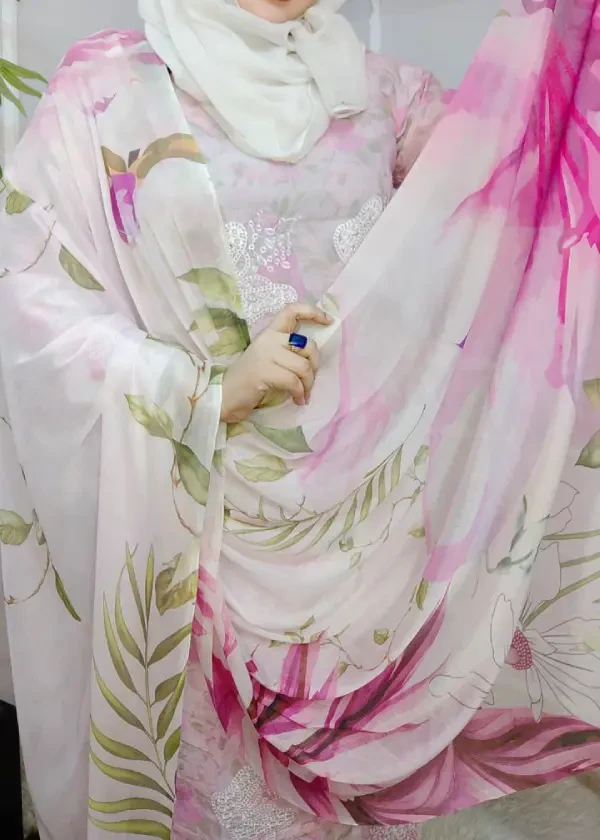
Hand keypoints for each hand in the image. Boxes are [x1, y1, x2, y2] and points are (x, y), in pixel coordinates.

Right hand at [219, 304, 331, 423]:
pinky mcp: (264, 372)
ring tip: (303, 395)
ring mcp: (266, 354)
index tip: (328, 320)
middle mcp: (268, 340)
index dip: (313, 312)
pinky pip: (293, 381)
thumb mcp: (267, 360)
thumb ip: (285, 353)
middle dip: (315, 366)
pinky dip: (300, 393)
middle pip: (307, 344)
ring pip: (303, 365)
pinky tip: (298, 401)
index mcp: (268, 334)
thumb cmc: (247, 382)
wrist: (222, 396)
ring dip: (308, 384)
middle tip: (309, 381)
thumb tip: (312, 359)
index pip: (291, 311)